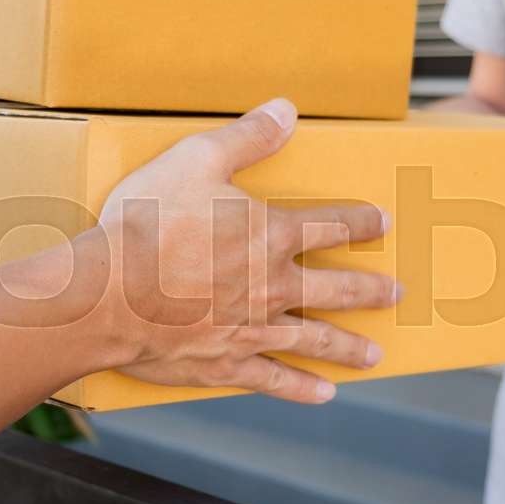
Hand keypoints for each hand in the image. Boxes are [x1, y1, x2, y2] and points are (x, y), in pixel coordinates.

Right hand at [102, 99, 400, 403]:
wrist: (109, 296)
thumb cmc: (148, 225)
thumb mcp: (195, 160)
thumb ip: (246, 137)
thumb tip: (287, 110)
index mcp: (271, 235)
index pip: (331, 226)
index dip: (360, 223)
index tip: (382, 223)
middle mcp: (273, 286)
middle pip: (336, 289)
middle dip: (370, 290)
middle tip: (396, 293)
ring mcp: (253, 330)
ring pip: (316, 340)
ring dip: (348, 347)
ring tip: (374, 355)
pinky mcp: (226, 363)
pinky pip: (274, 378)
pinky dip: (301, 388)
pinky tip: (323, 393)